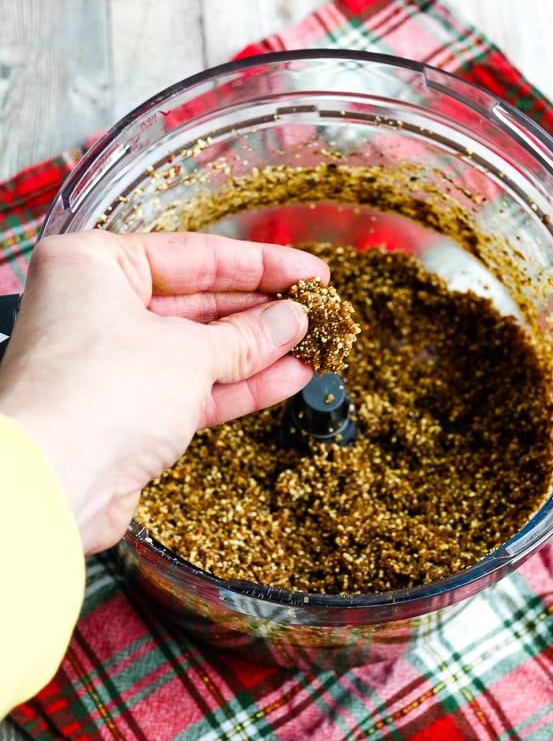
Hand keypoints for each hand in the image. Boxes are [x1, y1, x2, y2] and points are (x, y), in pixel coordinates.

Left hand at [0, 230, 327, 553]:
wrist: (48, 485)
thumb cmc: (96, 395)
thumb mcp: (188, 352)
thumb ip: (247, 335)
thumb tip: (293, 320)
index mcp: (94, 266)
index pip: (195, 255)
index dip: (260, 264)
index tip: (307, 271)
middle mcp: (96, 308)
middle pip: (197, 301)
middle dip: (262, 310)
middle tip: (316, 310)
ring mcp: (111, 363)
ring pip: (199, 349)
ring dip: (259, 350)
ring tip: (314, 344)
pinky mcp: (127, 413)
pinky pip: (193, 389)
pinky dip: (240, 384)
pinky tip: (289, 376)